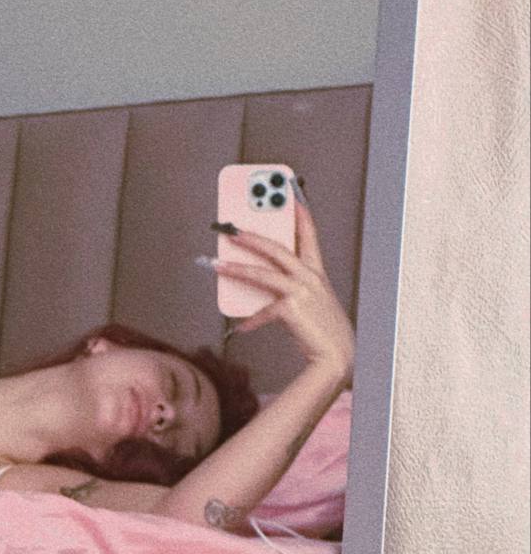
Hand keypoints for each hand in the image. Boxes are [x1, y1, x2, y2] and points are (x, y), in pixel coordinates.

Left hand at [216, 201, 354, 383]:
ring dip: (237, 268)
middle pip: (277, 248)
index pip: (310, 236)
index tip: (292, 196)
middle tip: (232, 229)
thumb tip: (258, 281)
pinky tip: (241, 326)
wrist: (336, 358)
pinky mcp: (292, 307)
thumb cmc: (323, 331)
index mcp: (317, 273)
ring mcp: (302, 291)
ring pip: (263, 273)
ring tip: (217, 264)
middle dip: (252, 236)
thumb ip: (289, 287)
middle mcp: (311, 278)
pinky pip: (263, 310)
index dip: (301, 215)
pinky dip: (251, 319)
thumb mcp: (311, 302)